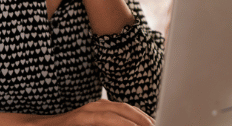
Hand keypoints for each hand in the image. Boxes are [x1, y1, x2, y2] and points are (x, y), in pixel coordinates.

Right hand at [0, 100, 153, 125]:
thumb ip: (104, 125)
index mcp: (97, 110)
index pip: (123, 110)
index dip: (139, 116)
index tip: (153, 123)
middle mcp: (91, 107)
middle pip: (122, 108)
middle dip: (141, 117)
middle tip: (155, 125)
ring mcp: (83, 113)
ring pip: (113, 111)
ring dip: (131, 118)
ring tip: (147, 125)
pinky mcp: (76, 119)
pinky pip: (99, 120)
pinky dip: (115, 123)